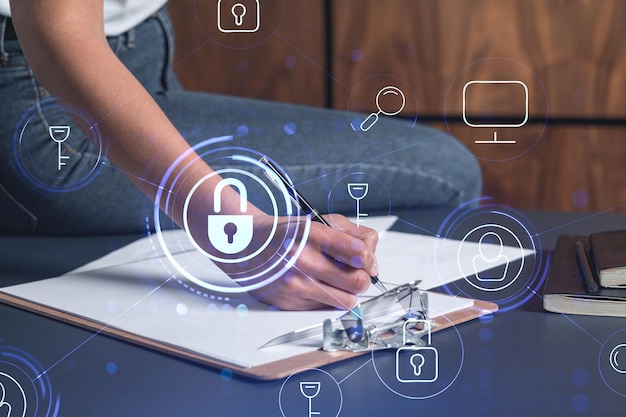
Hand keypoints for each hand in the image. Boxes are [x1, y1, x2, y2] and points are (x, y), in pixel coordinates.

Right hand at [246, 214, 378, 309]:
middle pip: (358, 282)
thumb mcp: (321, 221)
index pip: (359, 253)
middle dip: (362, 278)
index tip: (363, 259)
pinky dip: (327, 300)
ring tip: (336, 280)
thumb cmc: (288, 233)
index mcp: (313, 235)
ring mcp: (296, 285)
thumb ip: (354, 235)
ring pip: (346, 301)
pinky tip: (317, 286)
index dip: (368, 258)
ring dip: (347, 292)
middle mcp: (303, 261)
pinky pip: (326, 309)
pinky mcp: (289, 303)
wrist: (248, 245)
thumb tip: (372, 264)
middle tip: (354, 272)